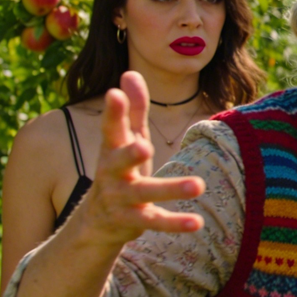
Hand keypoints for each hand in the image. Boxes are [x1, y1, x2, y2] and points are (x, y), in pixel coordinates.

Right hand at [79, 71, 204, 246]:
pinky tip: (197, 223)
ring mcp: (122, 199)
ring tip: (199, 185)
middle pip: (118, 163)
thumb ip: (133, 109)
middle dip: (130, 154)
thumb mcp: (126, 140)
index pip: (111, 128)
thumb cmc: (120, 169)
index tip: (115, 93)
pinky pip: (156, 221)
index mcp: (111, 150)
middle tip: (145, 146)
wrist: (97, 222)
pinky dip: (176, 223)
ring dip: (171, 189)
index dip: (113, 111)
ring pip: (145, 193)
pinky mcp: (134, 221)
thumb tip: (129, 72)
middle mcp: (112, 174)